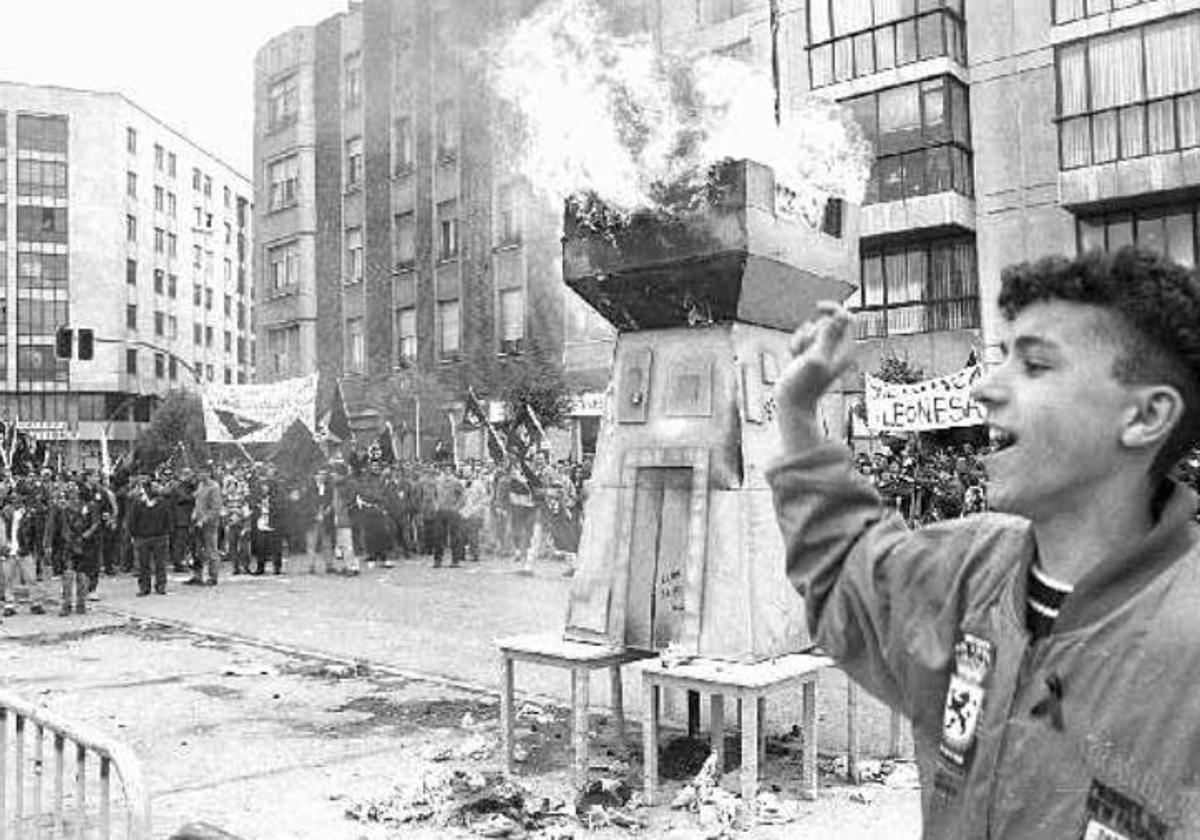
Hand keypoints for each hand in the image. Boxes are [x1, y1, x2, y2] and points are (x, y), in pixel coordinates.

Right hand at [774, 302, 854, 449]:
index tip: (818, 308)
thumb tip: (842, 315)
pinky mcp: (809, 353)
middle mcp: (836, 348)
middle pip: (824, 322)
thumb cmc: (804, 386)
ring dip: (800, 339)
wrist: (792, 403)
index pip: (846, 317)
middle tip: (808, 352)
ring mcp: (822, 351)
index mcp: (845, 349)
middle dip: (811, 331)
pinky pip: (801, 337)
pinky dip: (795, 345)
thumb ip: (828, 337)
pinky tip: (794, 360)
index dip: (833, 309)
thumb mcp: (816, 359)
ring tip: (799, 358)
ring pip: (810, 329)